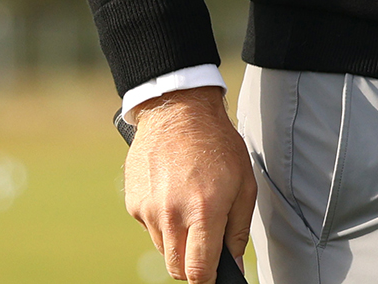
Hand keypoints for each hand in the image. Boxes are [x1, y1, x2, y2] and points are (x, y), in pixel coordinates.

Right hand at [124, 87, 256, 282]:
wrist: (179, 110)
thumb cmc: (217, 144)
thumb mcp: (244, 184)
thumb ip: (238, 230)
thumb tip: (233, 265)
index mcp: (203, 211)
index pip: (198, 271)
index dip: (208, 279)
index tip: (214, 275)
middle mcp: (171, 214)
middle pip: (176, 268)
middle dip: (192, 264)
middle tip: (205, 244)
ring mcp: (148, 209)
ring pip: (163, 248)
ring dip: (177, 240)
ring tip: (190, 206)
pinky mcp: (133, 202)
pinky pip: (149, 227)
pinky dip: (161, 220)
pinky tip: (173, 194)